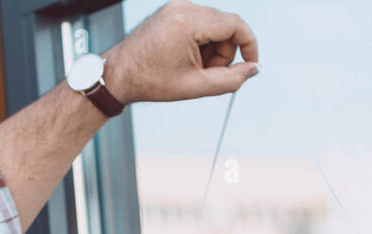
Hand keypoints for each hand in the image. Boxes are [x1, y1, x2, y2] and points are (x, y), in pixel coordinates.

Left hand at [103, 0, 258, 102]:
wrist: (117, 75)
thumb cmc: (148, 81)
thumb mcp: (194, 87)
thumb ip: (230, 80)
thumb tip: (253, 69)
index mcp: (187, 23)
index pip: (235, 24)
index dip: (249, 45)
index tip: (251, 63)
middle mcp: (182, 8)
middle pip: (225, 25)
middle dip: (224, 52)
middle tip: (208, 74)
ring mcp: (176, 6)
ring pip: (214, 24)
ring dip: (212, 48)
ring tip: (193, 69)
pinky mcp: (172, 10)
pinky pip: (199, 23)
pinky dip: (200, 41)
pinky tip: (185, 58)